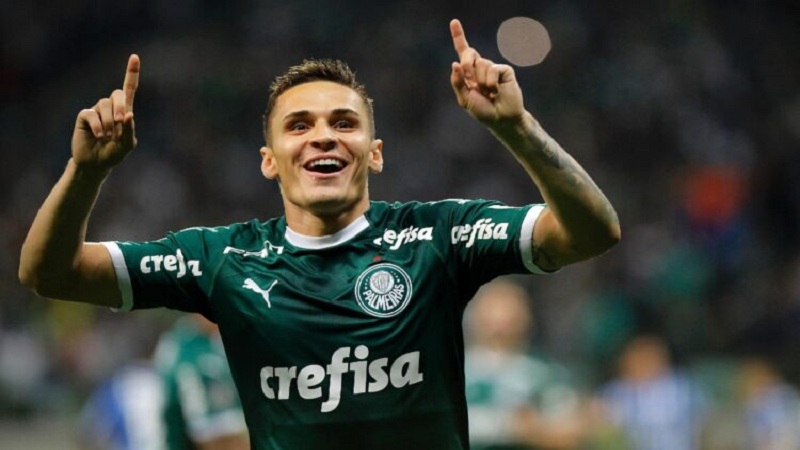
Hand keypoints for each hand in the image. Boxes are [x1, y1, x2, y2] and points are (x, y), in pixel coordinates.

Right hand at [71, 54, 139, 170]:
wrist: (95, 164)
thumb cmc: (113, 154)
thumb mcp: (126, 146)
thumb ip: (129, 131)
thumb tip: (129, 115)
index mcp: (125, 111)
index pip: (129, 89)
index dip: (131, 73)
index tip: (134, 56)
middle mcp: (110, 108)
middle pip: (117, 94)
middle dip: (121, 106)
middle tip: (121, 121)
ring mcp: (96, 111)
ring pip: (104, 104)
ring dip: (109, 121)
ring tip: (107, 136)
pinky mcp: (84, 117)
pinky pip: (91, 114)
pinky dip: (97, 125)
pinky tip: (99, 135)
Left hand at [449, 19, 524, 126]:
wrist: (501, 119)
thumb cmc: (483, 111)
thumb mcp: (464, 99)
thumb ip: (458, 82)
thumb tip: (455, 63)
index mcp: (469, 73)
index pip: (463, 51)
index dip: (459, 36)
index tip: (454, 22)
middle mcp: (481, 68)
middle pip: (469, 53)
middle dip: (467, 65)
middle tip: (472, 82)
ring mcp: (493, 68)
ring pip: (481, 64)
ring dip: (481, 82)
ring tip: (489, 93)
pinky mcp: (504, 70)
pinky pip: (493, 69)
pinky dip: (491, 82)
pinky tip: (496, 91)